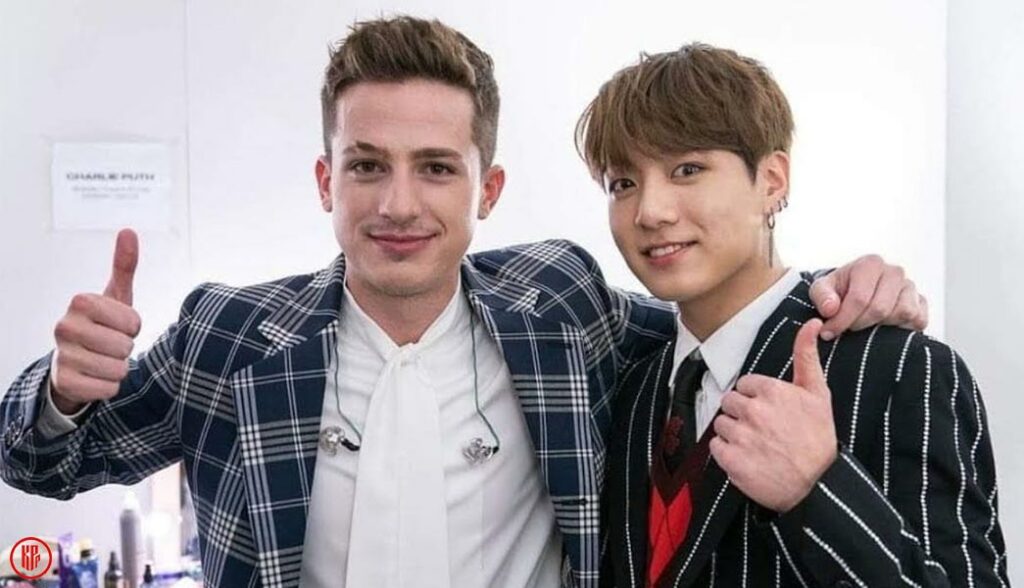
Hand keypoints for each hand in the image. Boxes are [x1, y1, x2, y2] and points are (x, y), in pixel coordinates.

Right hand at [51, 229, 141, 413]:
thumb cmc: (102, 325)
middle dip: (125, 348)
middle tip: (110, 344)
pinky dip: (109, 386)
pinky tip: (95, 376)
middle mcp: (64, 326)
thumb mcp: (116, 296)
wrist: (75, 361)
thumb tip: (128, 231)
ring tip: (103, 359)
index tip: (119, 325)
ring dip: (118, 368)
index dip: (133, 327)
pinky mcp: (65, 382)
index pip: (133, 322)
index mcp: (80, 302)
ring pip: (118, 369)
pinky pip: (109, 389)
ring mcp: (61, 355)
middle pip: (125, 346)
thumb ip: (124, 265)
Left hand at [709, 319, 836, 512]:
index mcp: (771, 391)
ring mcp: (740, 436)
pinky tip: (747, 458)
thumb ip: (807, 356)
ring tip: (756, 445)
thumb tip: (809, 323)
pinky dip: (727, 453)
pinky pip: (715, 447)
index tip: (771, 412)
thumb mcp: (818, 393)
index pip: (744, 385)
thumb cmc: (818, 438)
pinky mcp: (730, 460)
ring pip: (720, 424)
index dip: (756, 399)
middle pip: (729, 403)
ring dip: (734, 434)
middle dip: (742, 414)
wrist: (818, 486)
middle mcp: (753, 411)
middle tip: (763, 430)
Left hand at [809, 254, 927, 339]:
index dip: (842, 320)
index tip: (829, 332)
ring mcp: (910, 286)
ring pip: (902, 314)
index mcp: (870, 264)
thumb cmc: (838, 291)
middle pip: (880, 309)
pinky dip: (902, 328)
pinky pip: (919, 320)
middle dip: (859, 324)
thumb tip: (831, 308)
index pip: (859, 298)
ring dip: (881, 326)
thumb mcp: (821, 289)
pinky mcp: (921, 302)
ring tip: (866, 324)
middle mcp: (894, 272)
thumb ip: (822, 296)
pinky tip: (884, 327)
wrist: (854, 292)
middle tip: (847, 329)